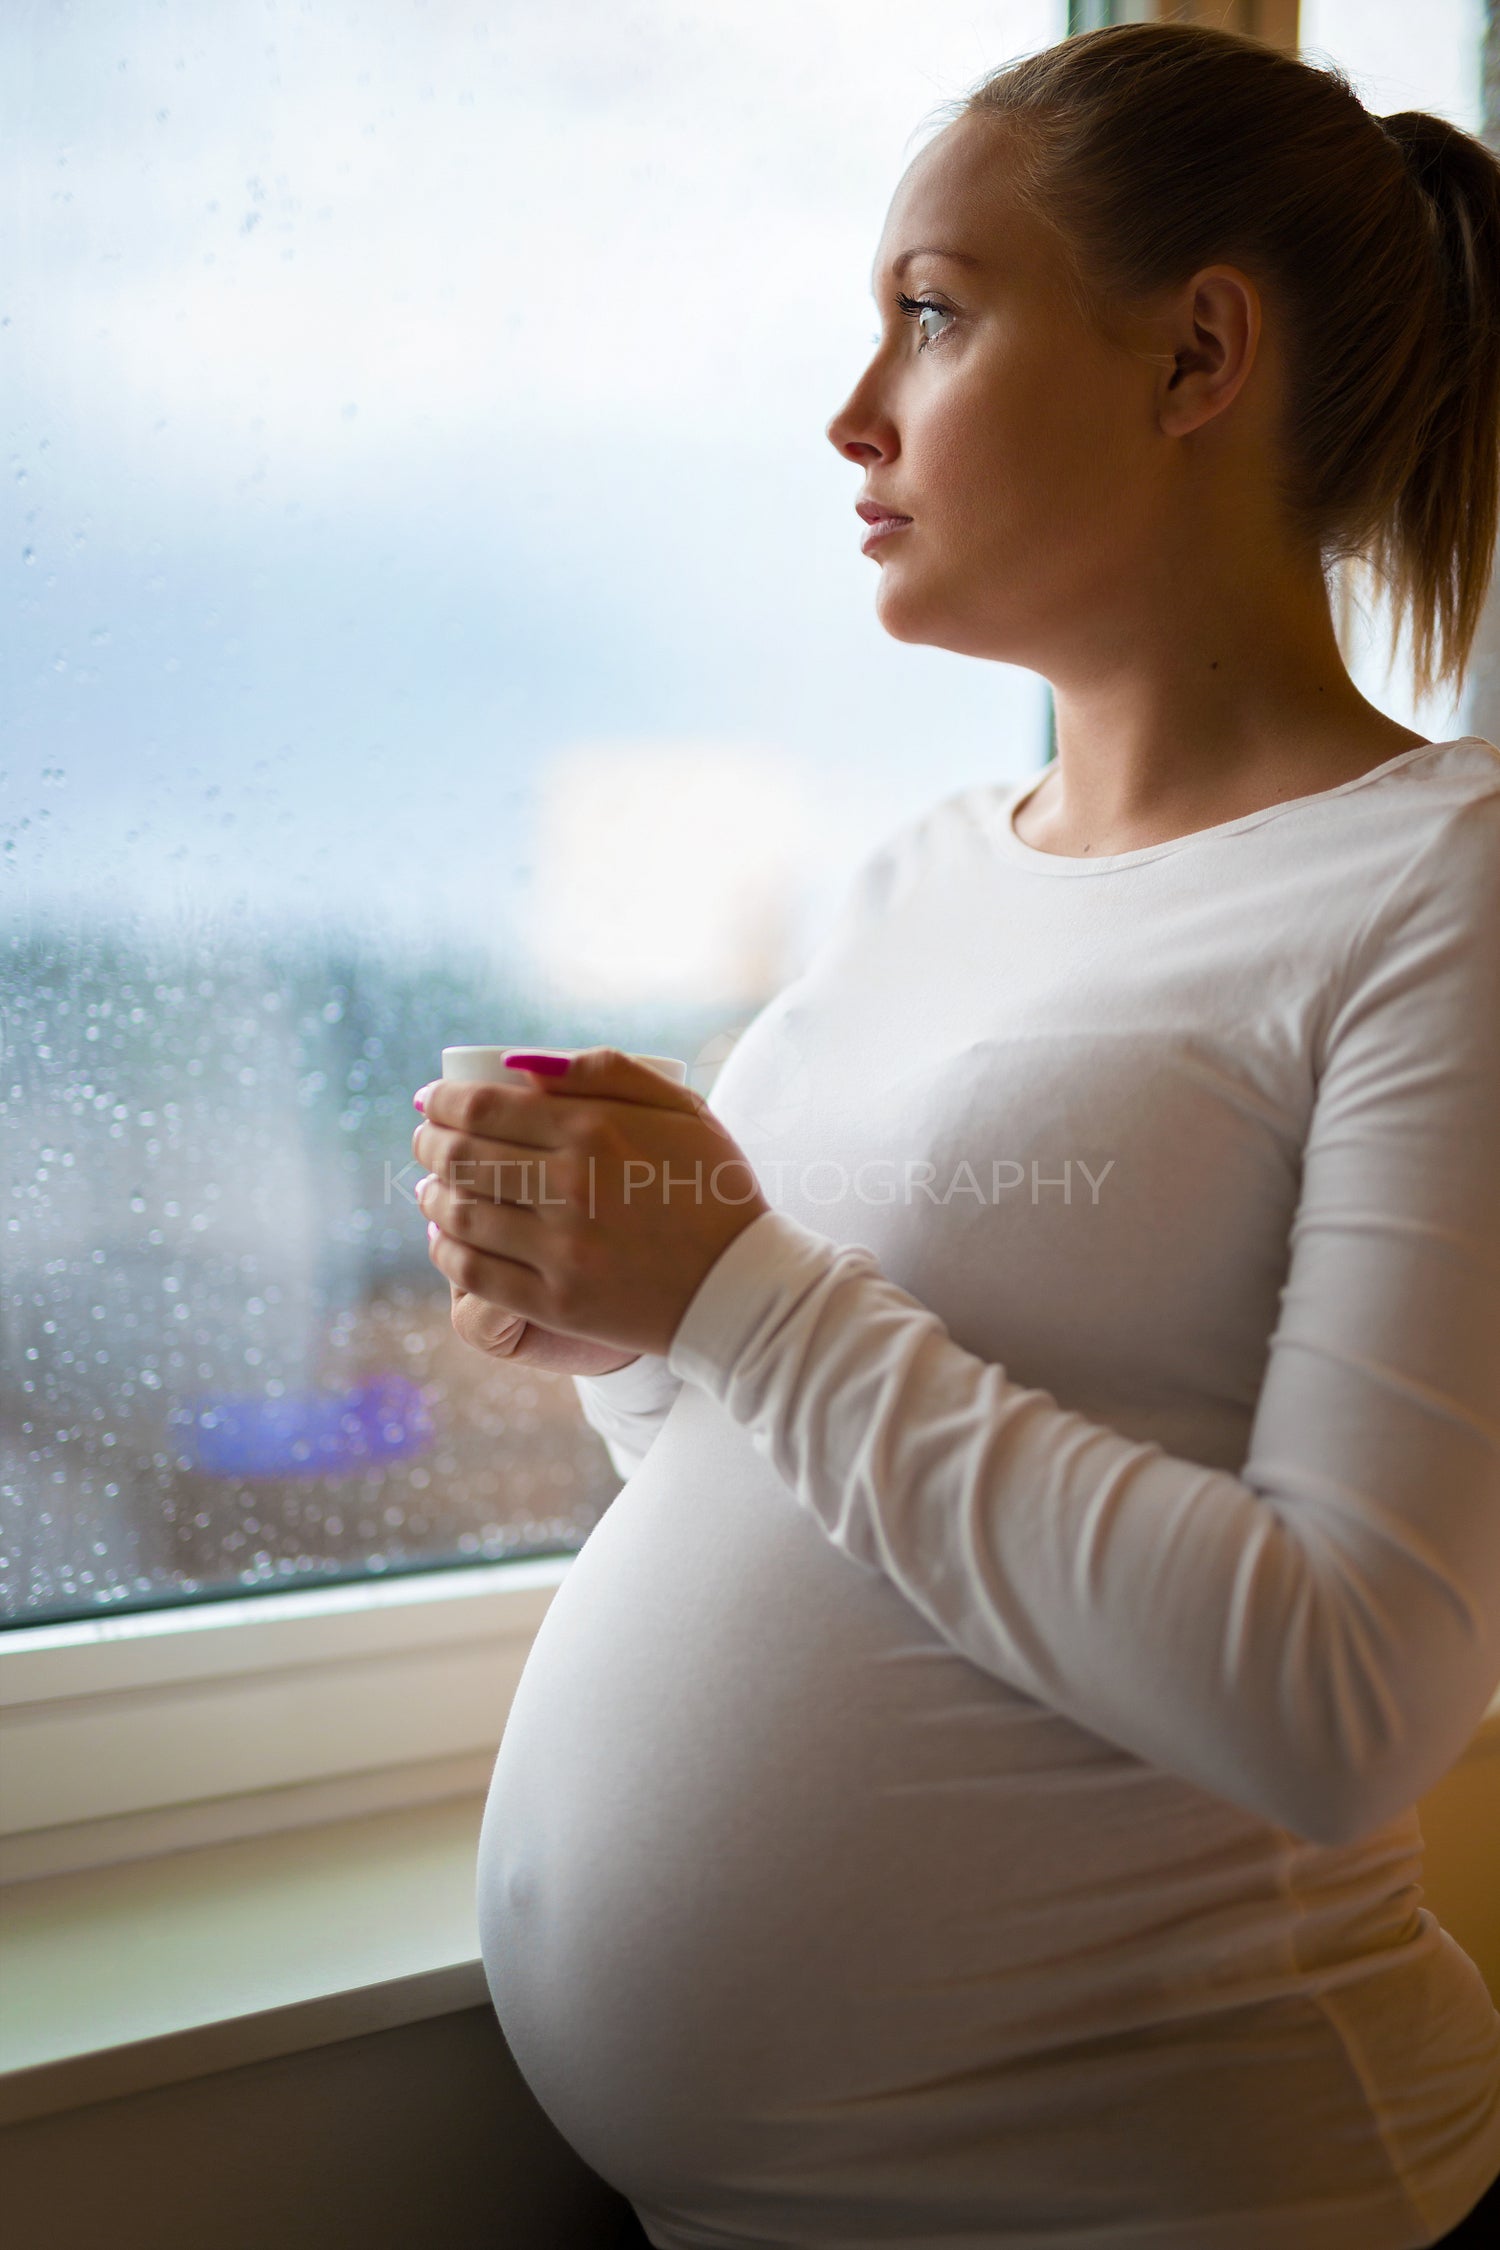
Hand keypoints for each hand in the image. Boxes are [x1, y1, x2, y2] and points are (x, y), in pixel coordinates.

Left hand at [411, 1046, 770, 1359]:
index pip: (484, 1107)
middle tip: (423, 1140)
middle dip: (428, 1143)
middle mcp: (570, 1186)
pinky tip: (444, 1237)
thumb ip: (605, 1071)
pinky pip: (474, 1273)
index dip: (442, 1101)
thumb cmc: (713, 1187)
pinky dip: (446, 1250)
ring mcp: (561, 1250)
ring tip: (427, 1189)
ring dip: (431, 1196)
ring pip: (460, 1215)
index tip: (431, 1101)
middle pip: (462, 1157)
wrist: (742, 1286)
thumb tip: (517, 1063)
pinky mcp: (557, 1302)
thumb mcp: (681, 1108)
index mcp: (595, 1130)